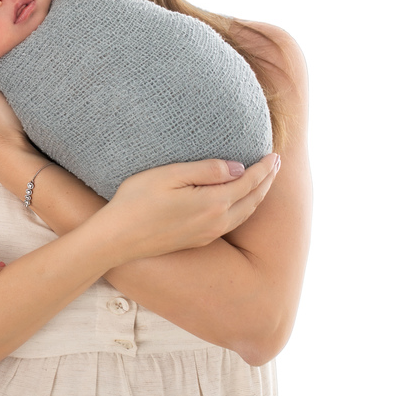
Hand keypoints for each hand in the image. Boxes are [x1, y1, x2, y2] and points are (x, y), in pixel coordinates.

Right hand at [99, 155, 280, 264]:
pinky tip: (241, 201)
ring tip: (265, 180)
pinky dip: (246, 208)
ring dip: (259, 195)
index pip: (248, 182)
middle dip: (267, 181)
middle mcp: (216, 222)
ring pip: (245, 213)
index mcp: (212, 203)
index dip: (264, 168)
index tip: (275, 154)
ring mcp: (208, 234)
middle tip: (276, 163)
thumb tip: (237, 168)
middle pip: (253, 200)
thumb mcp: (170, 175)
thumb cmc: (137, 201)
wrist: (118, 238)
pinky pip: (234, 222)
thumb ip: (206, 170)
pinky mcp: (198, 240)